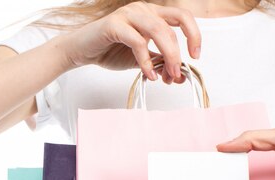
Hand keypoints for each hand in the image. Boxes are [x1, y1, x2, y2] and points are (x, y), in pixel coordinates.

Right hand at [61, 2, 200, 83]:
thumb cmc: (108, 51)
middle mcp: (142, 9)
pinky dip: (146, 61)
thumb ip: (158, 63)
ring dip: (168, 55)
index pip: (182, 17)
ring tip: (166, 75)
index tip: (195, 56)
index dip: (194, 35)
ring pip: (159, 30)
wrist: (80, 52)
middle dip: (181, 50)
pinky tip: (148, 74)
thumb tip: (177, 75)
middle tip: (178, 72)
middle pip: (175, 22)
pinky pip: (138, 42)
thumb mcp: (140, 60)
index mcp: (151, 14)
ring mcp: (128, 14)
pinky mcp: (115, 25)